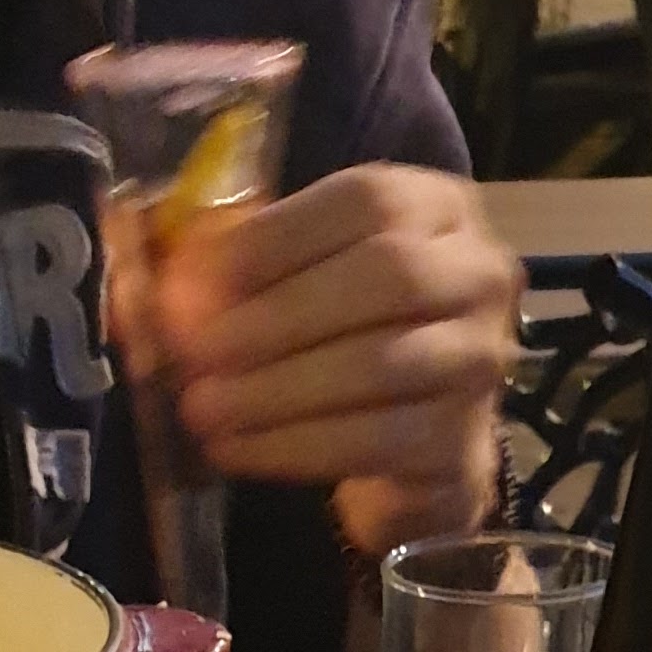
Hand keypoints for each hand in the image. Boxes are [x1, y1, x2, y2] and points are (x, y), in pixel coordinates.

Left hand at [163, 166, 520, 557]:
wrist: (416, 447)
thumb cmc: (347, 340)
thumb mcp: (305, 278)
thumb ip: (248, 264)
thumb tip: (171, 283)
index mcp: (438, 208)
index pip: (365, 201)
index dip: (276, 237)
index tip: (199, 279)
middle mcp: (478, 275)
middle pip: (385, 276)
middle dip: (278, 316)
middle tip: (199, 353)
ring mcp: (481, 363)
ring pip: (381, 365)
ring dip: (277, 390)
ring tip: (204, 408)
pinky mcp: (463, 446)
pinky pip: (377, 442)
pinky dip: (295, 447)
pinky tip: (237, 450)